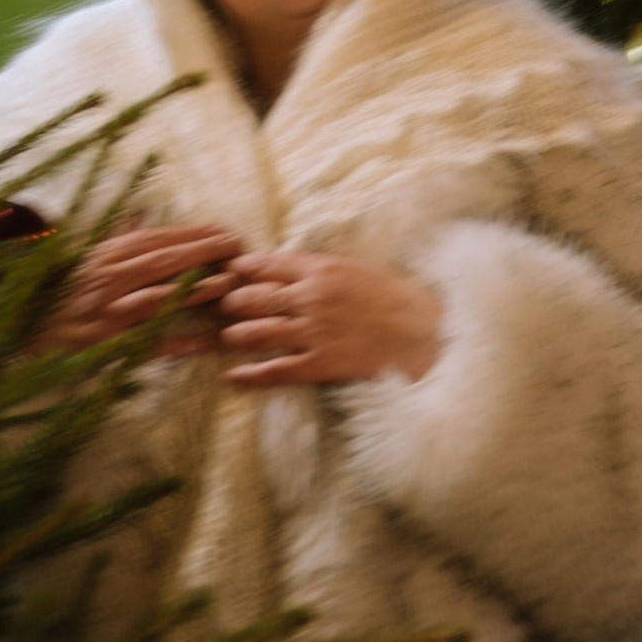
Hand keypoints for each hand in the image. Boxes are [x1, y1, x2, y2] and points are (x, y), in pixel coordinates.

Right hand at [39, 223, 241, 357]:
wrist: (28, 323)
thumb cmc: (64, 288)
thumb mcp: (91, 257)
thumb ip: (120, 239)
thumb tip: (144, 216)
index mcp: (108, 253)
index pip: (159, 238)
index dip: (195, 234)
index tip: (227, 231)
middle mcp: (110, 277)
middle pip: (165, 260)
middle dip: (205, 251)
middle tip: (240, 247)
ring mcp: (109, 310)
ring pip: (159, 296)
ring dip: (196, 290)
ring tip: (229, 284)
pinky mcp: (108, 342)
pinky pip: (149, 342)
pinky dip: (178, 342)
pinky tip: (206, 341)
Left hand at [218, 248, 442, 388]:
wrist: (424, 331)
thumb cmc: (396, 296)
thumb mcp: (357, 269)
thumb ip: (322, 269)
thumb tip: (292, 269)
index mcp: (321, 269)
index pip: (268, 264)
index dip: (242, 268)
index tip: (227, 271)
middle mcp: (309, 298)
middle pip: (254, 297)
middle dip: (230, 301)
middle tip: (217, 305)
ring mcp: (313, 332)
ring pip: (257, 332)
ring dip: (233, 334)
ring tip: (224, 336)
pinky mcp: (320, 364)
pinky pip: (276, 370)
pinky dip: (250, 375)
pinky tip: (233, 377)